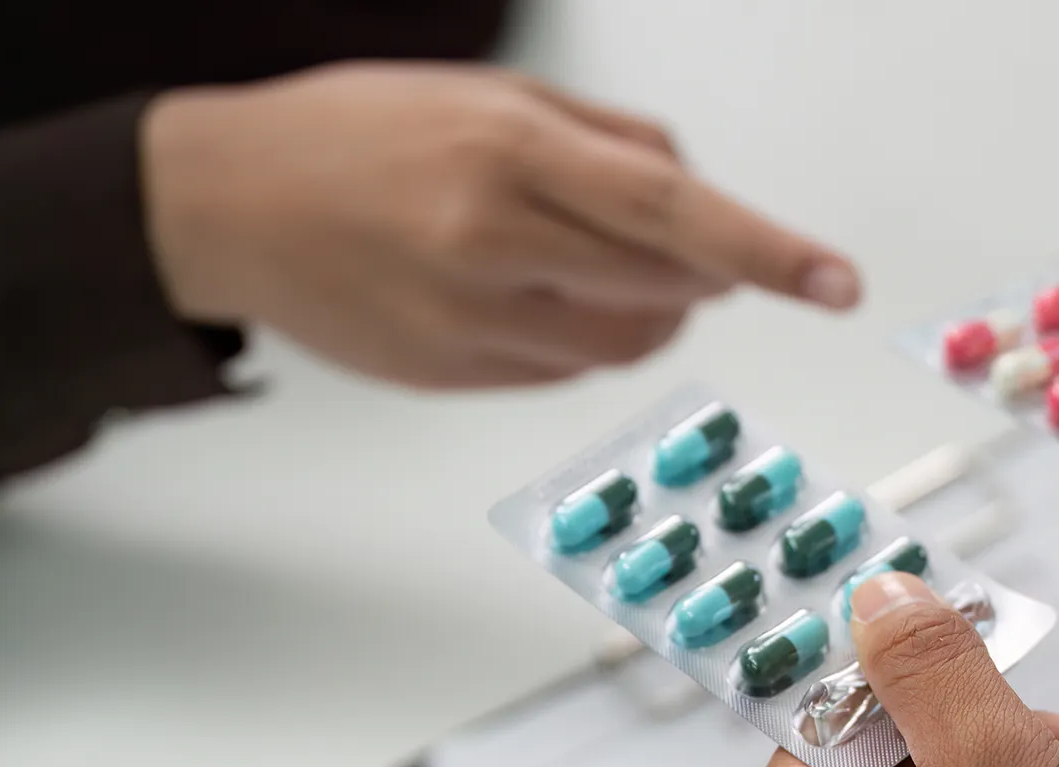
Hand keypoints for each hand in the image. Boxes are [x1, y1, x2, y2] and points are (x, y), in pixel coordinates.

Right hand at [141, 62, 859, 387]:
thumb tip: (697, 192)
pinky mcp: (453, 377)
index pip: (675, 214)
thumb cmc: (354, 133)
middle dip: (706, 274)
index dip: (768, 250)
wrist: (222, 203)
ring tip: (597, 265)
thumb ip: (606, 141)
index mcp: (509, 156)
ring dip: (651, 312)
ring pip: (626, 345)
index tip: (836, 281)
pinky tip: (530, 292)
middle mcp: (492, 246)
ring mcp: (470, 325)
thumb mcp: (488, 97)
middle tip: (693, 249)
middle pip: (666, 290)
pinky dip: (581, 336)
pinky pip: (565, 372)